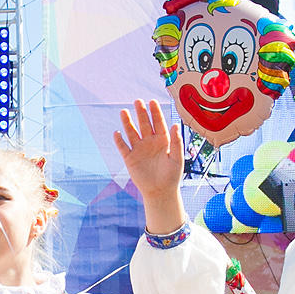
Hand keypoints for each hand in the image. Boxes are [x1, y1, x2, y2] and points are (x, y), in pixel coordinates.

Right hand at [113, 100, 190, 234]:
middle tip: (137, 101)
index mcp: (163, 140)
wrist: (161, 192)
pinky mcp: (130, 159)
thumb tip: (176, 125)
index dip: (155, 112)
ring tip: (123, 111)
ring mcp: (139, 149)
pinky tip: (117, 133)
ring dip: (128, 123)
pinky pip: (123, 148)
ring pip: (132, 133)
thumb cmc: (172, 176)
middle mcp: (150, 142)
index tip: (152, 101)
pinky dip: (119, 141)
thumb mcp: (177, 159)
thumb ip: (177, 142)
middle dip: (141, 113)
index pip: (158, 122)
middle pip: (144, 124)